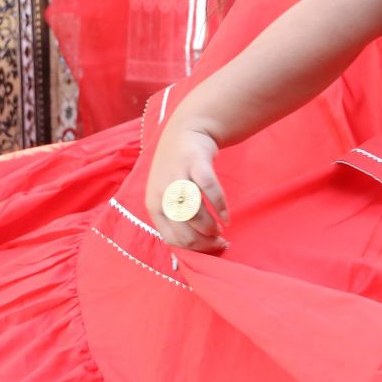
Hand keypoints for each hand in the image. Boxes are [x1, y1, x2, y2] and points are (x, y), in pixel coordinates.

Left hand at [146, 122, 229, 253]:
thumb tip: (195, 246)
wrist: (185, 131)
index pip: (172, 239)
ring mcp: (178, 177)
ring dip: (211, 228)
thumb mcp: (166, 194)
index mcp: (154, 205)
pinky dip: (220, 206)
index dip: (194, 249)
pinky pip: (209, 190)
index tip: (210, 248)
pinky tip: (227, 217)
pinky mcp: (195, 163)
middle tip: (220, 242)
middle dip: (205, 243)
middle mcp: (162, 193)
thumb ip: (175, 217)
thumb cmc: (177, 169)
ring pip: (195, 215)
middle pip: (185, 231)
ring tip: (221, 229)